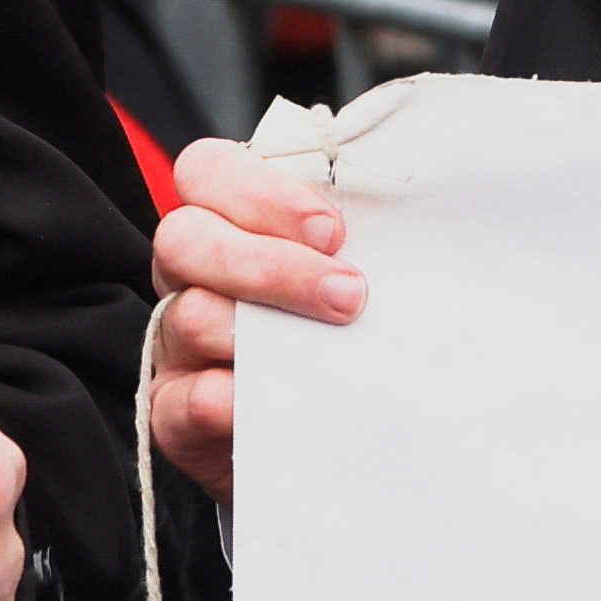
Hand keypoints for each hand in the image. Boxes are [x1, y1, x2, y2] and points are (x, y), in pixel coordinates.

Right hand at [140, 130, 364, 502]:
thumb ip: (369, 232)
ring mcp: (177, 346)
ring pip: (186, 317)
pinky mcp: (175, 415)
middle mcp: (191, 276)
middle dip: (269, 265)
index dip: (259, 192)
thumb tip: (425, 208)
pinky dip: (215, 399)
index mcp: (229, 222)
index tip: (332, 231)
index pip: (207, 171)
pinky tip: (256, 402)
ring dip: (253, 332)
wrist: (349, 429)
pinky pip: (176, 402)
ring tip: (319, 354)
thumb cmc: (356, 330)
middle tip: (348, 295)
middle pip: (183, 238)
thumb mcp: (363, 267)